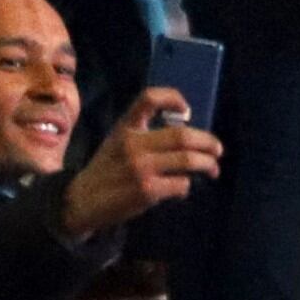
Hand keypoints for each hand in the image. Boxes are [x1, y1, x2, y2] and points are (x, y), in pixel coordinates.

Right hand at [58, 86, 221, 237]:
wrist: (81, 201)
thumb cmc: (107, 169)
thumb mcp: (117, 141)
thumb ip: (144, 133)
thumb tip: (187, 135)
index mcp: (125, 126)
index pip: (149, 98)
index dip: (173, 98)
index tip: (187, 111)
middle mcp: (133, 143)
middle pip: (182, 135)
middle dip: (208, 142)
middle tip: (218, 150)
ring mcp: (140, 167)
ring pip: (187, 160)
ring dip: (207, 164)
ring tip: (213, 169)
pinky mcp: (146, 190)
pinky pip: (181, 184)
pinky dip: (187, 186)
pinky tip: (182, 188)